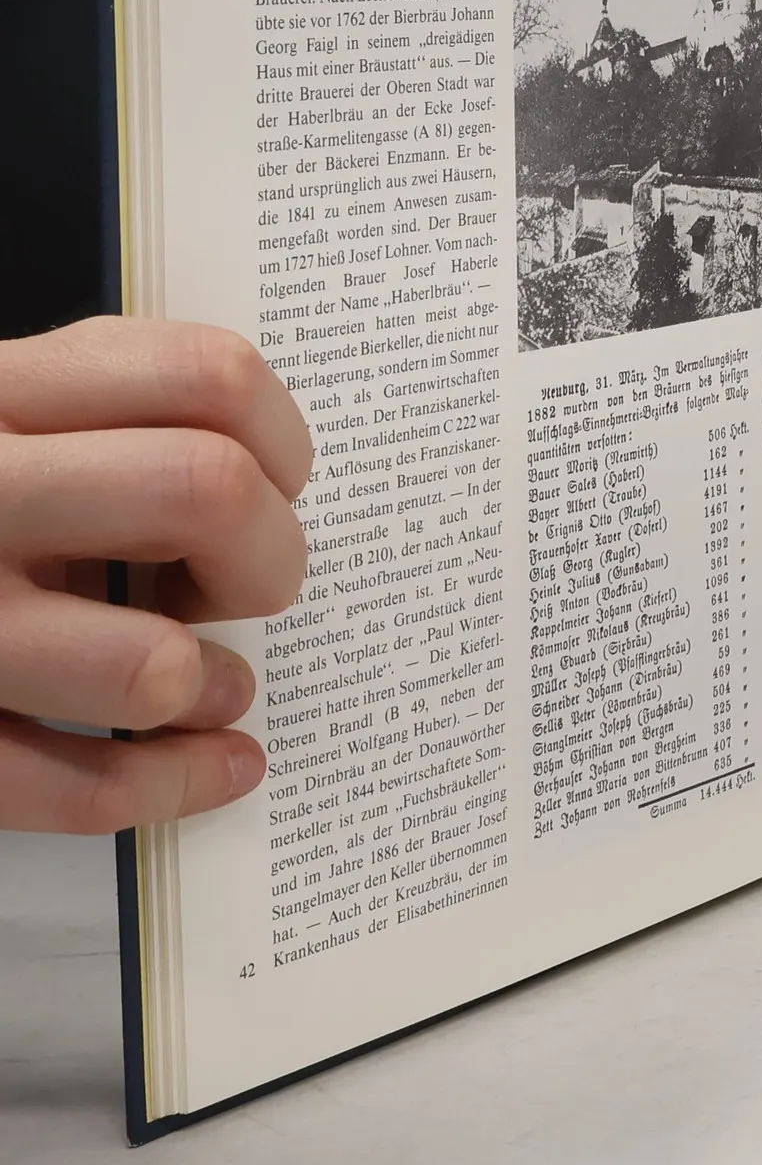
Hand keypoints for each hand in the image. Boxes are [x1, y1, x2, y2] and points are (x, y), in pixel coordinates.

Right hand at [0, 317, 309, 831]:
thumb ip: (100, 412)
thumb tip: (264, 469)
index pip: (208, 377)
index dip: (282, 438)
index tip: (279, 479)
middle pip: (206, 491)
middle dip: (268, 552)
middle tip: (243, 583)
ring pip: (146, 665)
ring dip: (209, 681)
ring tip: (210, 680)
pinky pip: (76, 787)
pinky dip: (174, 783)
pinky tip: (217, 764)